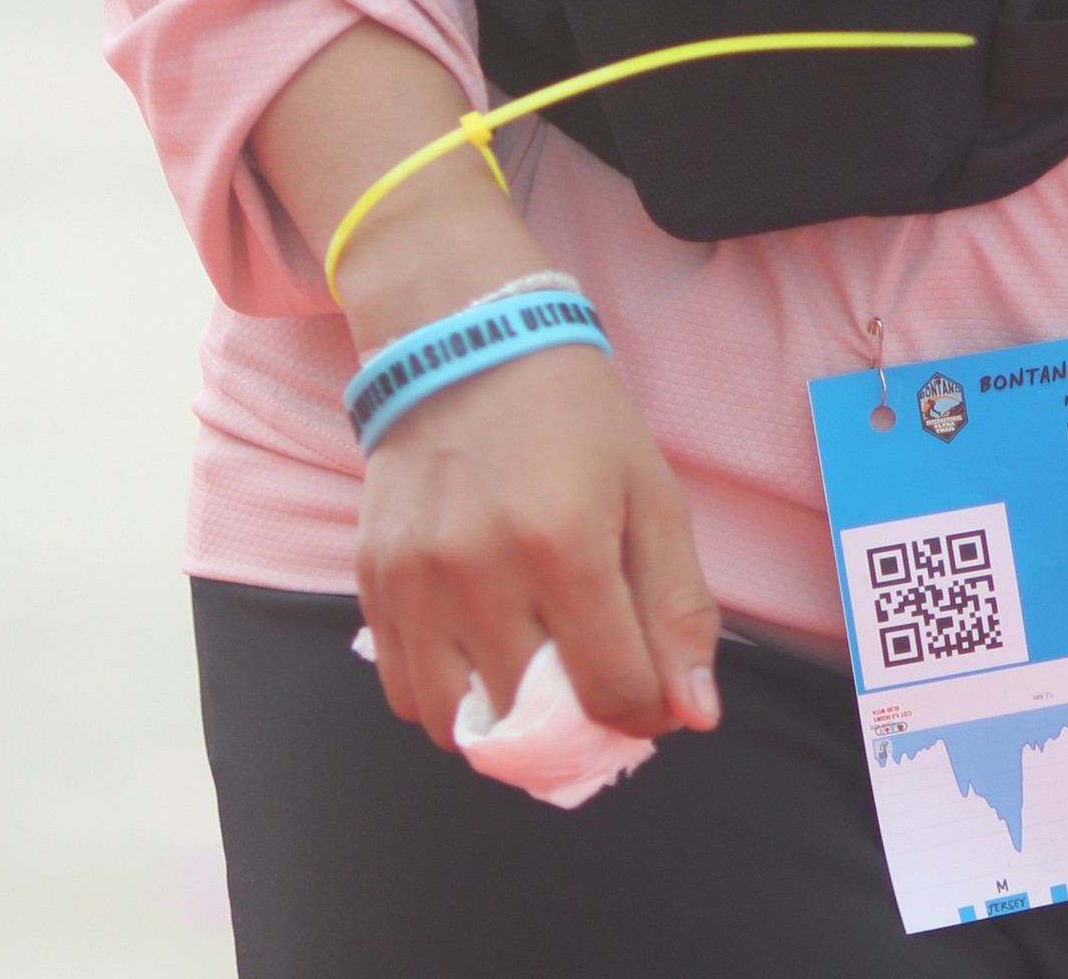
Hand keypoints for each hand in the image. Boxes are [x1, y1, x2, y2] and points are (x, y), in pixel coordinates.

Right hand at [357, 337, 721, 750]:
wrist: (470, 343)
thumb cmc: (578, 421)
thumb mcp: (653, 494)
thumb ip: (679, 610)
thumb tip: (694, 718)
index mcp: (565, 543)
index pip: (612, 693)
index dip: (645, 710)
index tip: (647, 689)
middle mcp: (482, 569)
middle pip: (535, 722)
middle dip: (576, 719)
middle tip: (590, 680)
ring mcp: (417, 579)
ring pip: (461, 725)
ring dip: (505, 724)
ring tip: (533, 675)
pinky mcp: (373, 580)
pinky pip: (406, 692)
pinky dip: (448, 698)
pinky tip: (480, 653)